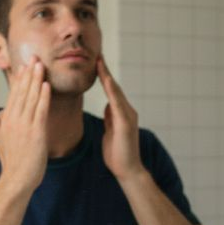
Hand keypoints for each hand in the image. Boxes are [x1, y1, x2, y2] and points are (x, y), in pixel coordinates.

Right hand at [0, 60, 49, 194]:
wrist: (17, 179)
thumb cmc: (11, 163)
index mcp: (6, 120)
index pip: (13, 95)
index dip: (19, 79)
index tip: (24, 66)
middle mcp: (14, 120)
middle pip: (22, 92)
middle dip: (28, 74)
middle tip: (34, 58)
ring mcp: (25, 125)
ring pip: (31, 98)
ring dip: (36, 80)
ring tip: (41, 65)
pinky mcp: (36, 132)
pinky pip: (40, 110)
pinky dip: (43, 97)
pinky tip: (46, 85)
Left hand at [96, 55, 144, 182]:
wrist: (127, 170)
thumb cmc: (118, 154)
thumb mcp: (110, 132)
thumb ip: (111, 118)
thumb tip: (108, 106)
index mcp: (121, 113)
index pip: (111, 91)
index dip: (103, 76)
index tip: (95, 62)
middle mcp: (127, 111)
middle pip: (114, 87)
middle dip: (105, 70)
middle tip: (97, 53)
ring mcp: (128, 116)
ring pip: (115, 92)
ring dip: (107, 76)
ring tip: (99, 61)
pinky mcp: (126, 123)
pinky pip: (117, 103)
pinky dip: (112, 90)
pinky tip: (106, 80)